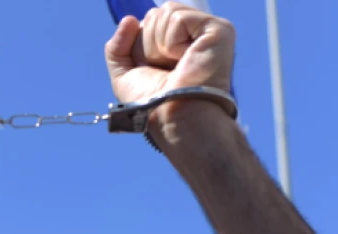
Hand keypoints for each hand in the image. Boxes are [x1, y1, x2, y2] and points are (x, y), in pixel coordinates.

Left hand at [104, 2, 233, 121]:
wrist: (172, 116)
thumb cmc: (152, 105)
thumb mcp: (124, 75)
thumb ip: (117, 46)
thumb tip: (129, 19)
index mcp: (176, 42)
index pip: (149, 20)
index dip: (141, 46)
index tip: (154, 70)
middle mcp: (194, 35)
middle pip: (155, 14)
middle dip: (148, 45)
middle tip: (166, 70)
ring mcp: (208, 31)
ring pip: (165, 12)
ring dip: (159, 45)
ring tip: (175, 66)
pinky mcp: (219, 30)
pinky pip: (178, 17)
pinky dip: (172, 42)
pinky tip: (184, 60)